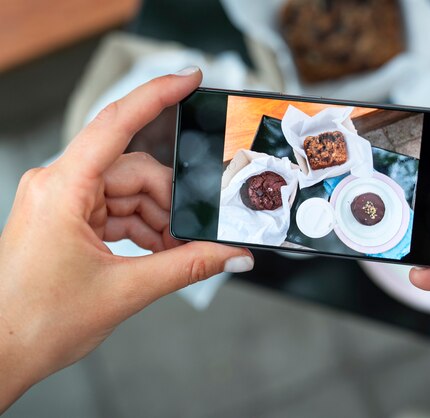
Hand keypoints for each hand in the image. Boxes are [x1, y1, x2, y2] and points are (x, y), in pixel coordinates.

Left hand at [0, 67, 253, 411]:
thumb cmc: (34, 322)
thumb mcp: (124, 291)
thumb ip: (187, 266)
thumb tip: (230, 254)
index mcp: (62, 188)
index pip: (116, 124)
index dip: (157, 95)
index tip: (189, 79)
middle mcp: (58, 185)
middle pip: (135, 171)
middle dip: (169, 204)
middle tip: (193, 237)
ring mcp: (61, 200)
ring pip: (128, 192)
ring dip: (157, 222)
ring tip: (173, 256)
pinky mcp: (66, 216)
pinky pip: (116, 209)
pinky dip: (141, 229)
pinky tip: (156, 253)